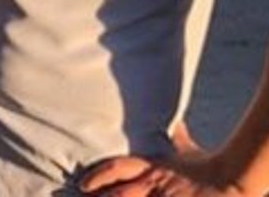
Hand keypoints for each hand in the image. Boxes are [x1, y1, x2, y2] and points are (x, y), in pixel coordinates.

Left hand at [79, 155, 242, 196]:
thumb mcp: (188, 151)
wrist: (229, 179)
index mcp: (152, 168)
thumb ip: (178, 140)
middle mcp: (152, 185)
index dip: (98, 177)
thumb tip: (178, 124)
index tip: (83, 185)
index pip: (117, 168)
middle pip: (119, 194)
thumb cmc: (209, 165)